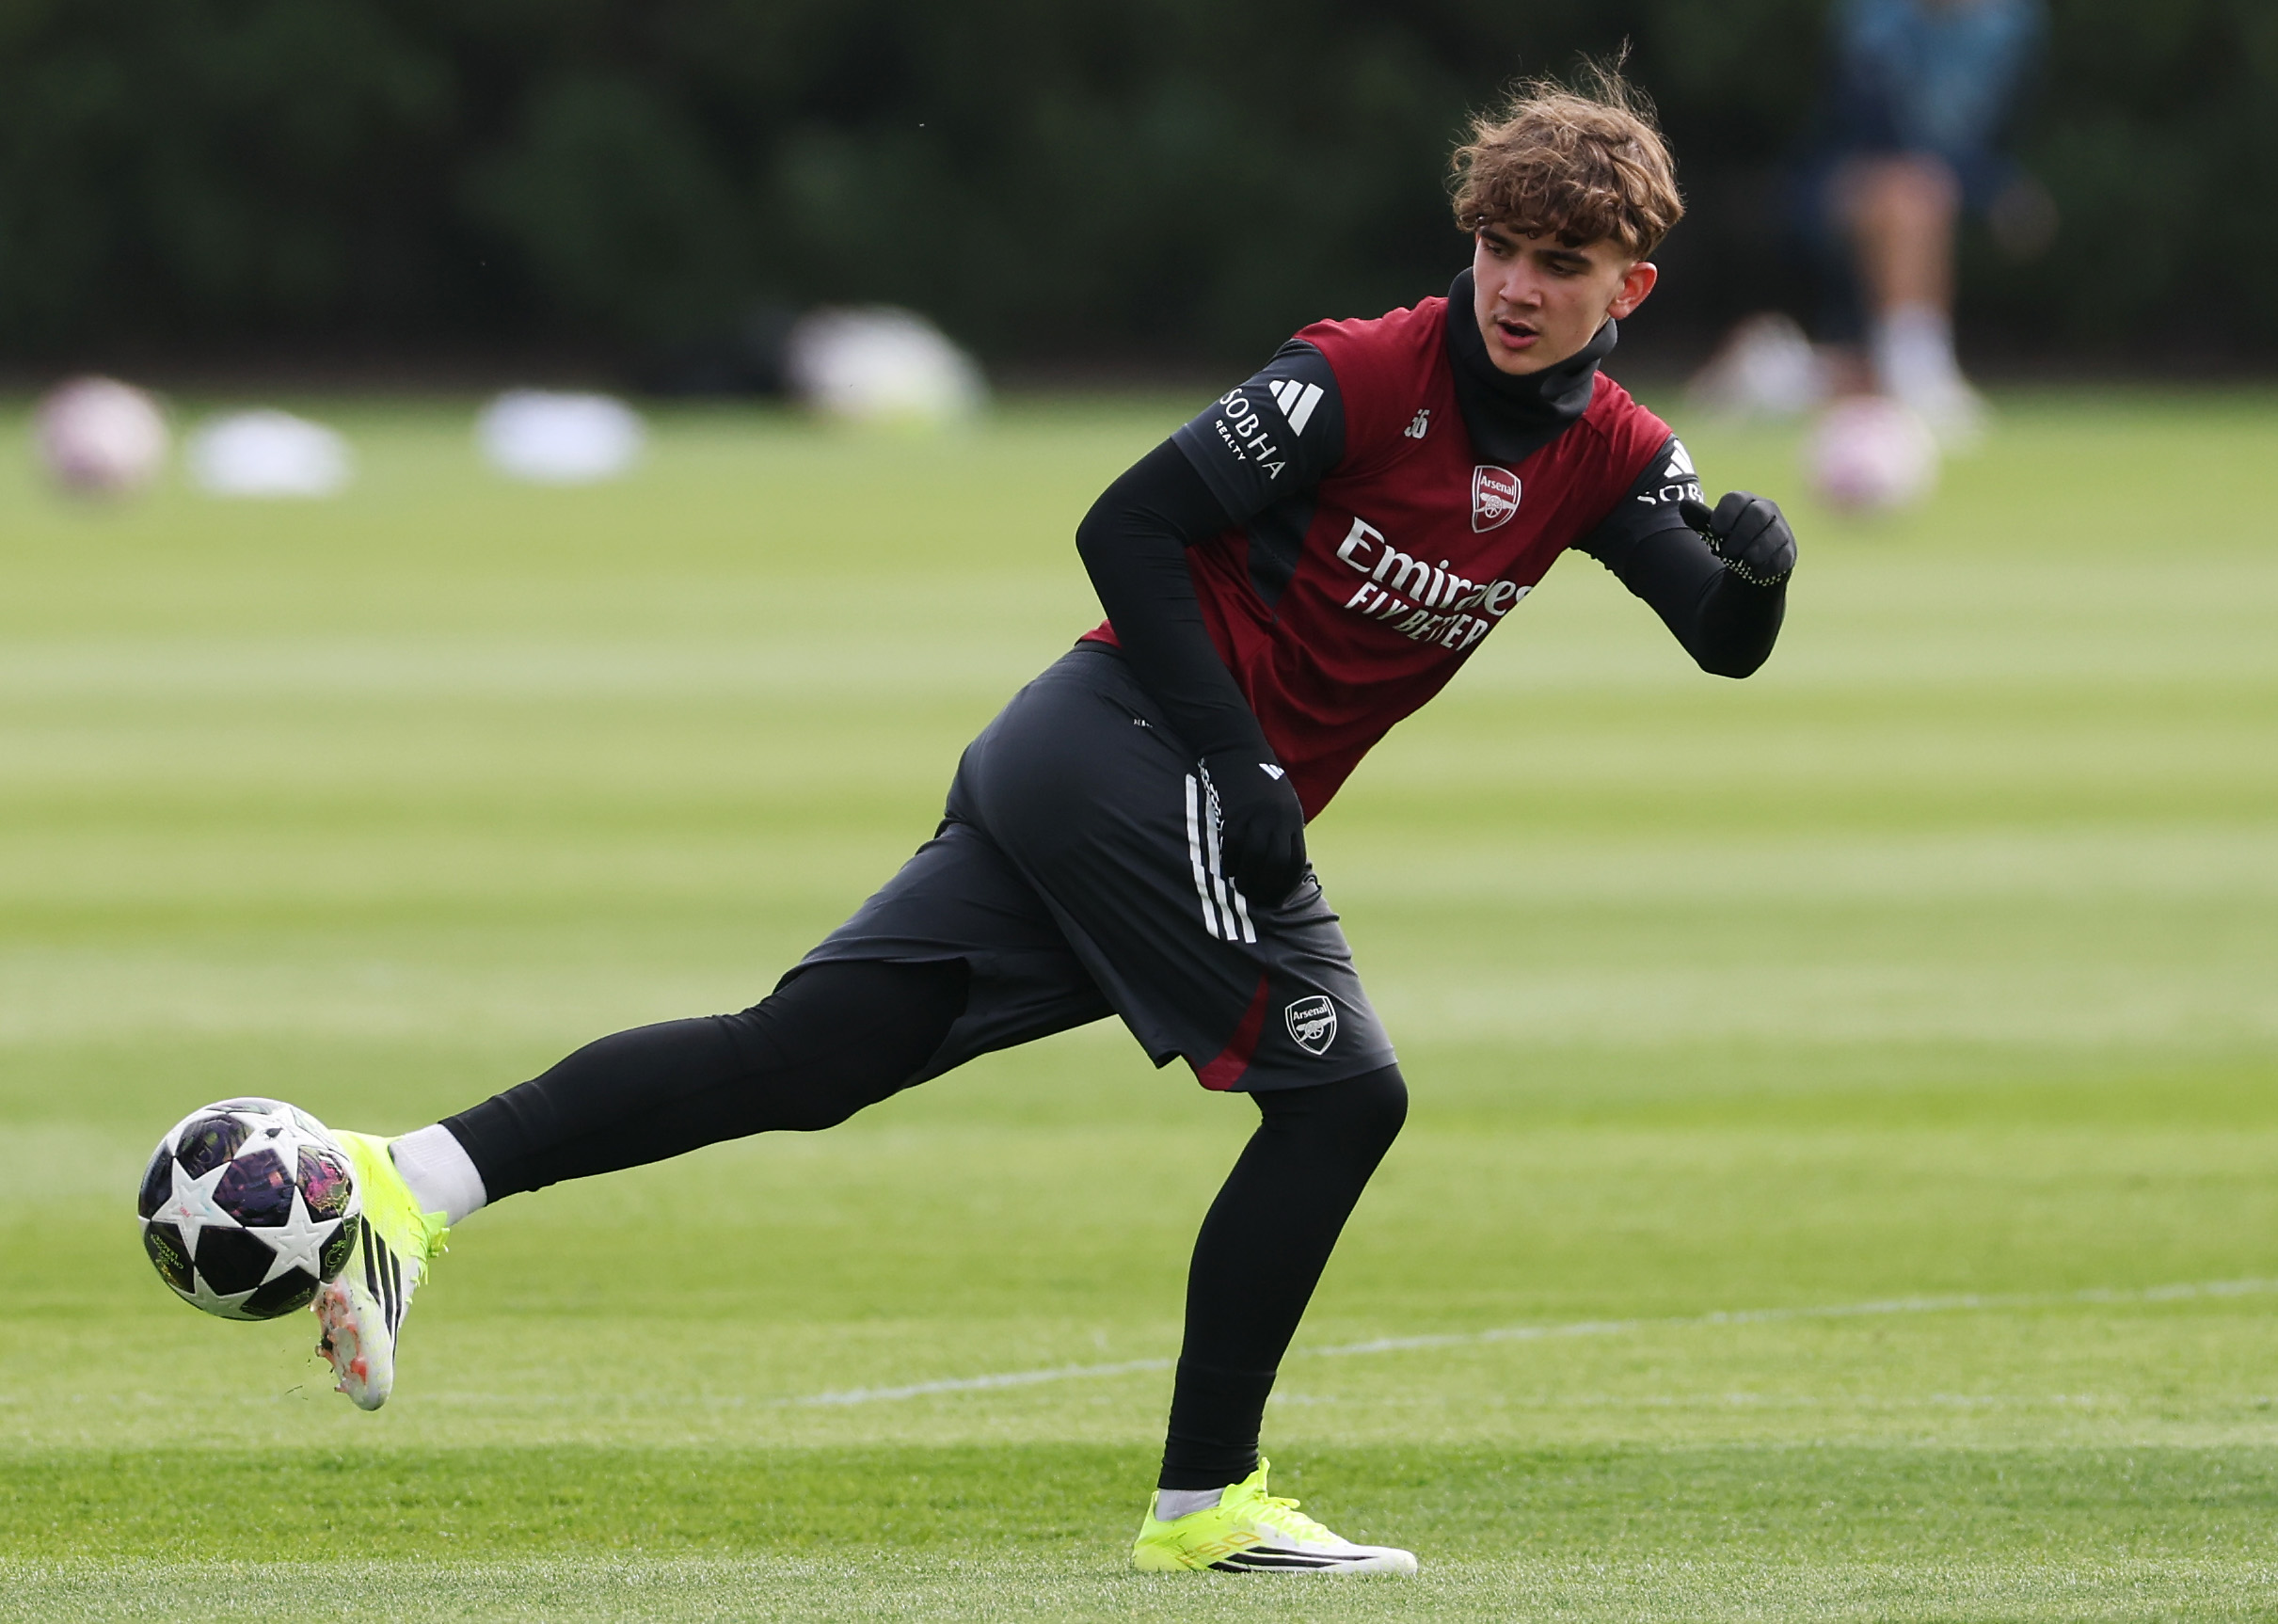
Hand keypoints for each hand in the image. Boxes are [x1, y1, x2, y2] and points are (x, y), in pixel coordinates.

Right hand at [1199, 749, 1307, 905]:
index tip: (1276, 897)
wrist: (1236, 749)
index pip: (1294, 861)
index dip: (1285, 884)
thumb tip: (1280, 861)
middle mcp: (1277, 819)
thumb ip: (1283, 828)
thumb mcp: (1281, 802)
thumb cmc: (1258, 778)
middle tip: (1257, 900)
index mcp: (1292, 818)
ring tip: (1241, 889)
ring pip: (1254, 860)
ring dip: (1247, 880)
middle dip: (1266, 887)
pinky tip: (1228, 871)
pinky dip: (1230, 864)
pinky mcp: (1234, 814)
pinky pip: (1233, 848)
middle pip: (1276, 865)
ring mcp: (1255, 817)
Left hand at [1679, 490, 1795, 587]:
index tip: (1715, 532)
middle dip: (1739, 535)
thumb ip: (1700, 519)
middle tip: (1726, 553)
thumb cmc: (1731, 543)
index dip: (1724, 516)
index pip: (1736, 499)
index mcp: (1747, 501)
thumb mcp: (1715, 531)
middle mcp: (1768, 511)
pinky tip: (1755, 572)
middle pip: (1758, 514)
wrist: (1750, 568)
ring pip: (1773, 535)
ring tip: (1741, 562)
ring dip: (1752, 552)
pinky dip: (1765, 567)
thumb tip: (1683, 504)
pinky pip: (1781, 557)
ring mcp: (1782, 531)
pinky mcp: (1789, 552)